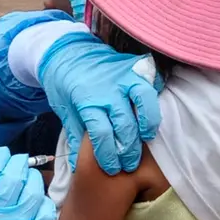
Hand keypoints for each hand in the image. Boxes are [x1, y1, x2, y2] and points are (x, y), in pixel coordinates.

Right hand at [0, 148, 55, 219]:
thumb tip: (0, 167)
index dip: (0, 157)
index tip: (4, 155)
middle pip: (14, 174)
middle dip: (19, 163)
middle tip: (20, 163)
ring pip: (33, 187)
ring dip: (32, 178)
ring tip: (29, 180)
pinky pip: (46, 206)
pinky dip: (42, 200)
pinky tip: (36, 203)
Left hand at [37, 31, 162, 174]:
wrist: (67, 51)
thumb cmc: (64, 84)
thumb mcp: (64, 110)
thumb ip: (75, 137)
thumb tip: (78, 166)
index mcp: (87, 100)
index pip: (102, 134)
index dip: (108, 155)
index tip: (111, 168)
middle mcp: (108, 88)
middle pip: (126, 124)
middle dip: (129, 149)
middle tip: (129, 163)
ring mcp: (124, 75)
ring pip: (145, 101)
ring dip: (148, 123)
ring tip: (145, 138)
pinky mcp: (135, 65)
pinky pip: (153, 81)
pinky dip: (155, 96)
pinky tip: (151, 112)